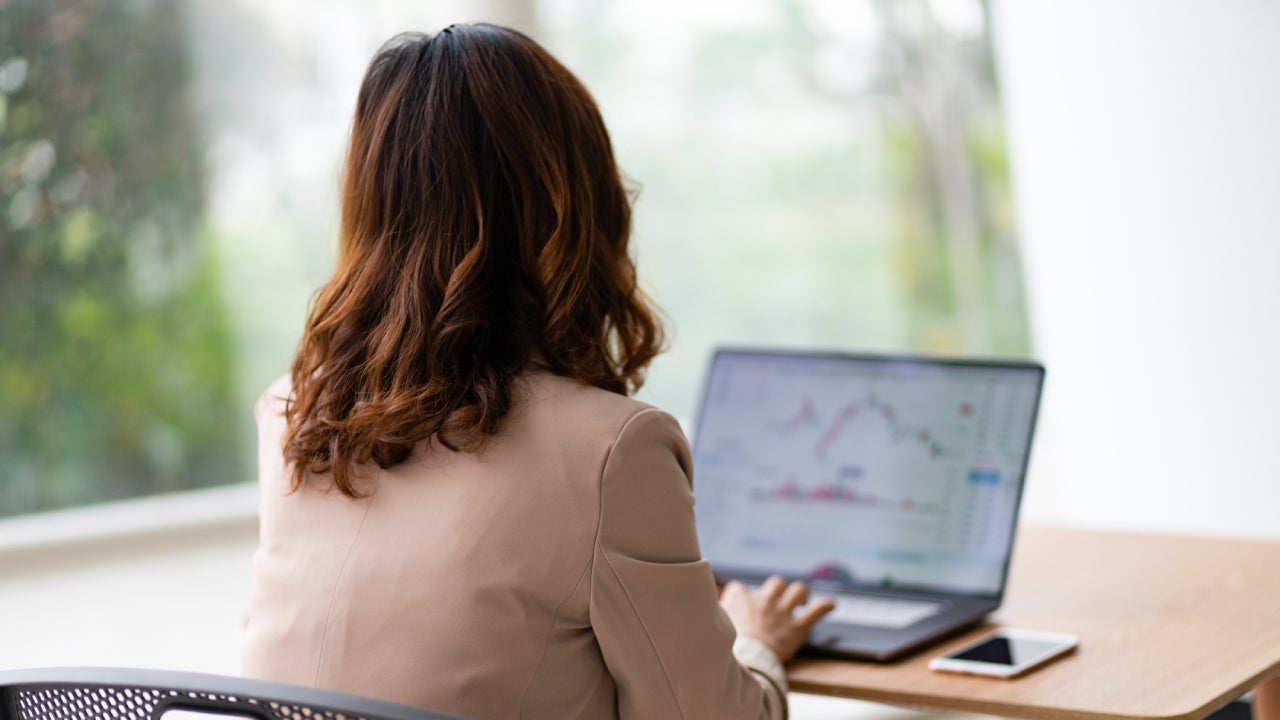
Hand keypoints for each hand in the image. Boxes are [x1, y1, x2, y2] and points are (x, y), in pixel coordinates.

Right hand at [719, 575, 835, 660]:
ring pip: (798, 590)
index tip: (741, 606)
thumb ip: (713, 611)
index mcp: (741, 598)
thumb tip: (708, 604)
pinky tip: (832, 604)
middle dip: (779, 590)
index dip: (741, 597)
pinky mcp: (798, 627)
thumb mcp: (714, 624)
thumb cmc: (728, 645)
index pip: (739, 589)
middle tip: (779, 602)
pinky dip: (826, 606)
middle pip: (776, 583)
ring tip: (800, 602)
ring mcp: (783, 612)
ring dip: (801, 595)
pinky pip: (818, 610)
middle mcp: (764, 600)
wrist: (746, 659)